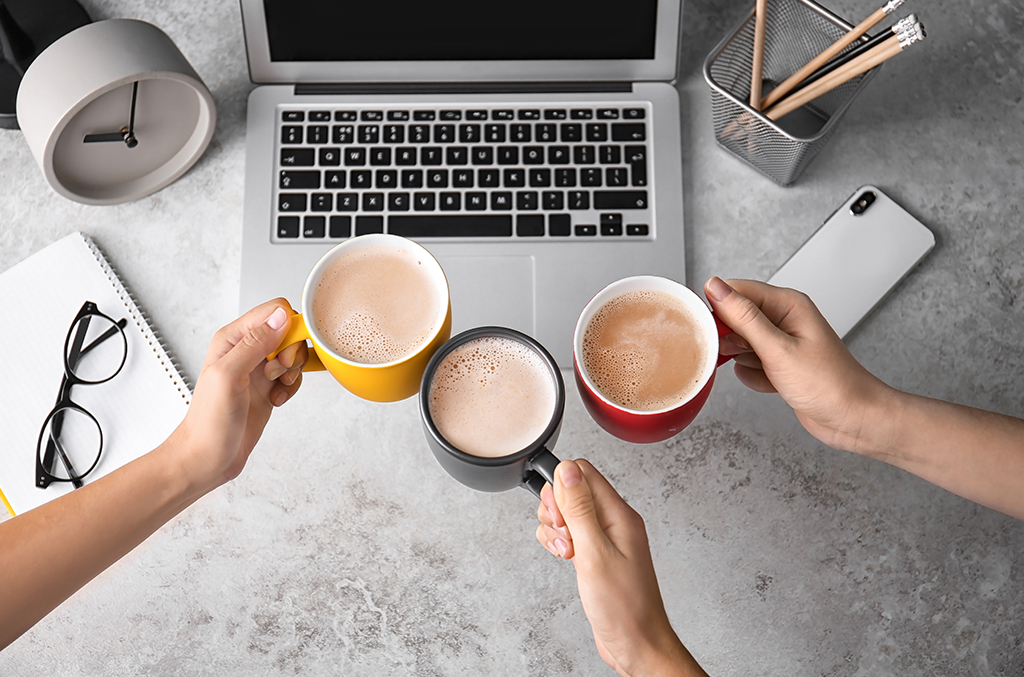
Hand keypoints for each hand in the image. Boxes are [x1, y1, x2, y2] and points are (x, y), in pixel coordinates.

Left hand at [168, 299, 306, 492]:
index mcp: (233, 339)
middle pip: (289, 332)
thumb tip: (281, 317)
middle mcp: (246, 350)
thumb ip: (255, 343)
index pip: (274, 311)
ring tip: (274, 388)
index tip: (283, 354)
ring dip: (292, 373)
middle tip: (276, 374)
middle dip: (292, 354)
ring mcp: (257, 369)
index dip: (288, 329)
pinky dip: (291, 389)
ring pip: (293, 355)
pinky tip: (276, 401)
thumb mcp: (229, 376)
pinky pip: (292, 377)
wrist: (207, 458)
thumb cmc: (208, 422)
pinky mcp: (267, 388)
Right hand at [537, 460, 706, 676]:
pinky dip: (558, 542)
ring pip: (566, 512)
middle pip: (571, 489)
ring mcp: (604, 537)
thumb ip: (579, 509)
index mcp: (619, 514)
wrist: (636, 643)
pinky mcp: (595, 553)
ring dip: (555, 529)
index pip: (583, 472)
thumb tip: (567, 469)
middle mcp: (613, 521)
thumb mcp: (594, 554)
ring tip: (566, 552)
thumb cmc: (624, 608)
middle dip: (555, 509)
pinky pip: (569, 533)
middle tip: (563, 536)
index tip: (559, 516)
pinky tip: (566, 558)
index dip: (561, 488)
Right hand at [704, 277, 896, 455]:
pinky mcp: (779, 364)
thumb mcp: (778, 349)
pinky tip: (768, 383)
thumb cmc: (830, 384)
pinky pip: (749, 364)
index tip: (707, 328)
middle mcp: (784, 320)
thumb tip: (716, 287)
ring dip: (741, 359)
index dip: (718, 308)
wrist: (853, 419)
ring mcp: (781, 343)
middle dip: (729, 338)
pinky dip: (752, 375)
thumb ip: (744, 317)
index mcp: (787, 305)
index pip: (737, 290)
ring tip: (762, 370)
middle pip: (735, 317)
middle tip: (737, 354)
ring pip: (740, 343)